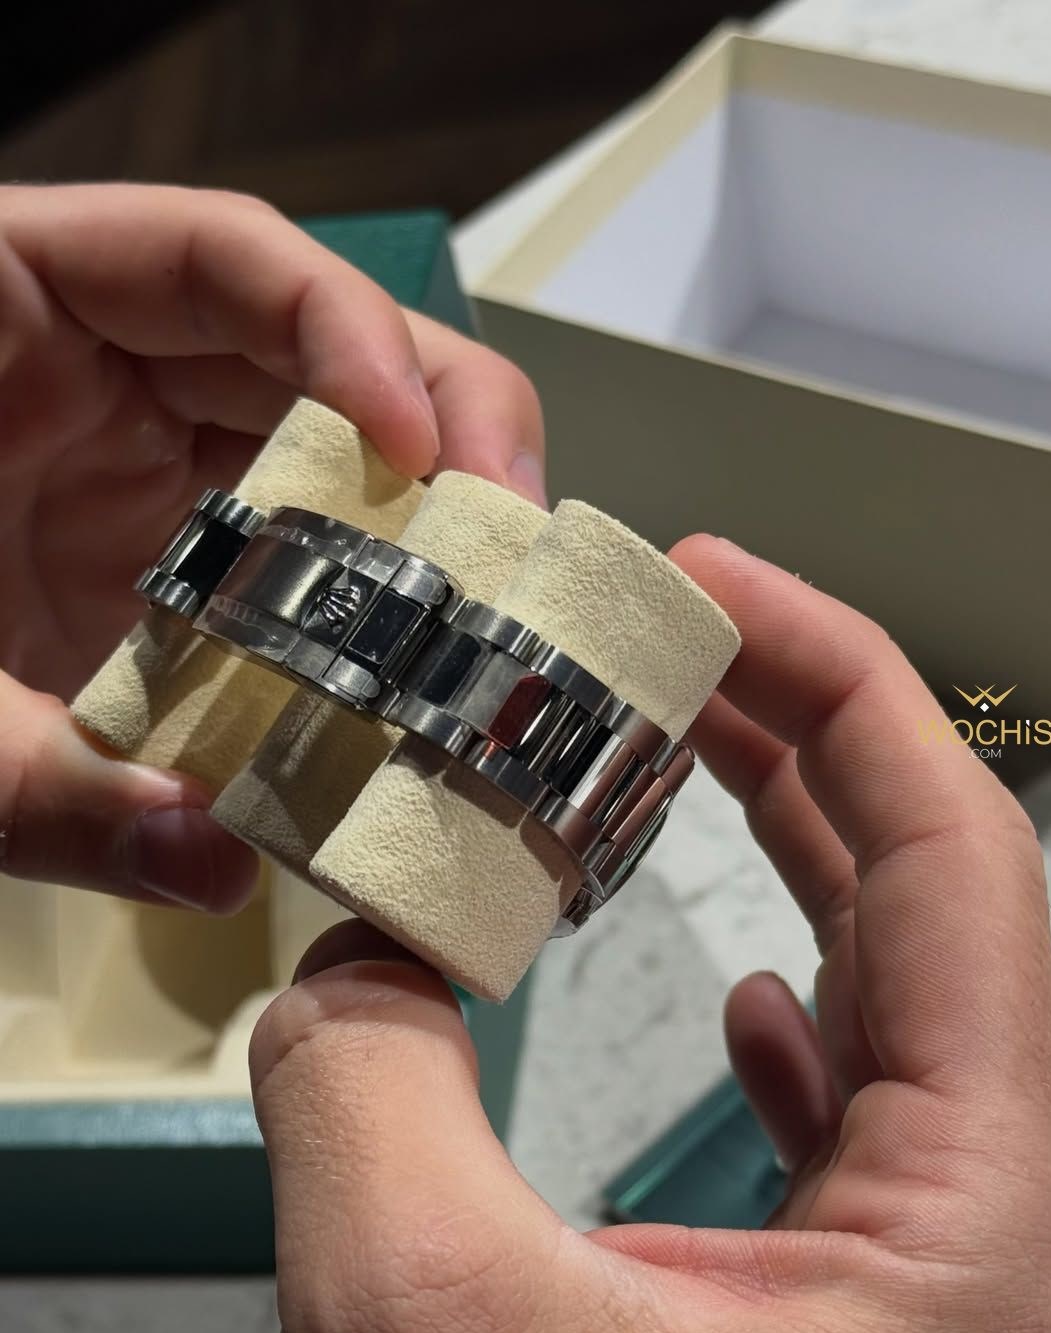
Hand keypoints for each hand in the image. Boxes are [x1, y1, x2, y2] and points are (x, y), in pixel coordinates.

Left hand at [0, 182, 542, 910]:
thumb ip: (35, 784)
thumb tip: (216, 867)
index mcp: (11, 309)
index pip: (223, 255)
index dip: (346, 327)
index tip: (420, 443)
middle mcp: (97, 370)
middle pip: (313, 344)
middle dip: (435, 424)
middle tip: (509, 530)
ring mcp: (137, 462)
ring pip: (323, 451)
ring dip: (417, 526)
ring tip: (488, 607)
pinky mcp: (157, 551)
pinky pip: (288, 555)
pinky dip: (352, 608)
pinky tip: (398, 665)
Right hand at [251, 536, 1050, 1332]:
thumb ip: (366, 1090)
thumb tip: (345, 957)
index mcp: (976, 1230)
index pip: (952, 865)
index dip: (843, 684)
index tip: (720, 585)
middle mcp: (979, 1241)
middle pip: (919, 905)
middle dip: (799, 740)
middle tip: (680, 634)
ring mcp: (915, 1283)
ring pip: (880, 1002)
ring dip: (785, 858)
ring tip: (686, 749)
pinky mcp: (836, 1327)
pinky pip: (849, 1119)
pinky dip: (791, 1021)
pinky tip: (739, 993)